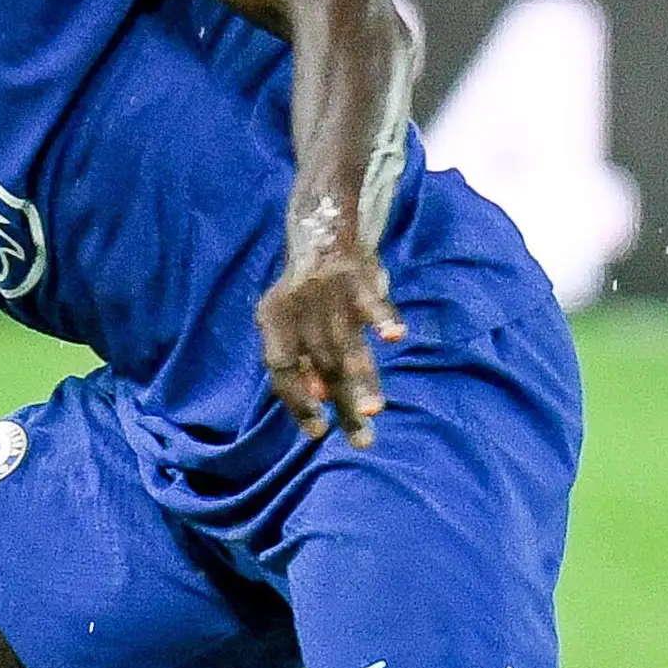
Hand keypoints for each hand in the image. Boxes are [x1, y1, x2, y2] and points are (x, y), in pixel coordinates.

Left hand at [257, 241, 402, 446]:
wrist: (321, 227)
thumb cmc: (307, 291)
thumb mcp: (292, 321)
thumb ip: (304, 357)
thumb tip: (321, 396)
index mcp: (273, 320)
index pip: (281, 369)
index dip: (297, 401)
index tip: (318, 431)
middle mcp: (296, 308)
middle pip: (320, 365)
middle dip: (342, 403)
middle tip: (361, 440)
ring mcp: (327, 292)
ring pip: (346, 343)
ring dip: (361, 378)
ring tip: (373, 411)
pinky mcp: (356, 276)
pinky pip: (371, 301)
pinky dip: (383, 318)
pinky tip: (394, 337)